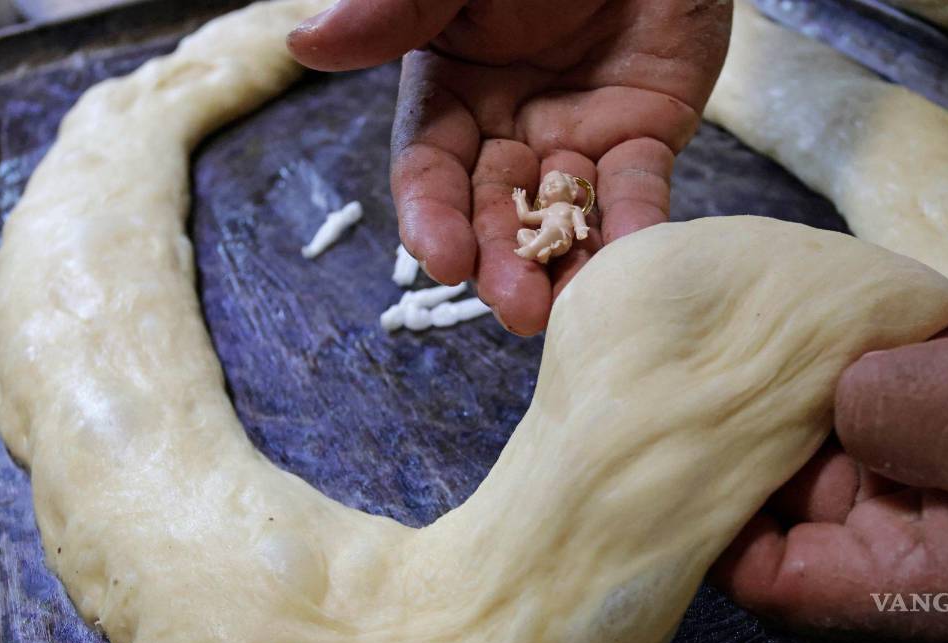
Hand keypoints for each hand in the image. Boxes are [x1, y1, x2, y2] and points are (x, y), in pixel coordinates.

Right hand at [288, 0, 730, 334]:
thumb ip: (395, 12)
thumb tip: (304, 44)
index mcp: (451, 93)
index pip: (429, 169)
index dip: (432, 217)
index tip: (442, 259)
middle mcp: (509, 128)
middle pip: (495, 210)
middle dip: (502, 261)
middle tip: (516, 305)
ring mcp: (577, 137)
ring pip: (564, 217)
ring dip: (564, 266)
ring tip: (569, 307)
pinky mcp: (643, 138)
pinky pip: (637, 192)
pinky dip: (635, 228)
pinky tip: (633, 262)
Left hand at [713, 272, 947, 641]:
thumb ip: (890, 413)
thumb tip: (824, 393)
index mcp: (924, 580)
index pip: (777, 578)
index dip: (714, 528)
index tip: (670, 455)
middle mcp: (911, 539)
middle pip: (782, 509)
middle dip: (737, 448)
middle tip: (680, 375)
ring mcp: (924, 473)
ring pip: (814, 446)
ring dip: (781, 397)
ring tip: (727, 337)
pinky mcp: (940, 418)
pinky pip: (859, 399)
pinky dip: (829, 364)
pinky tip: (799, 318)